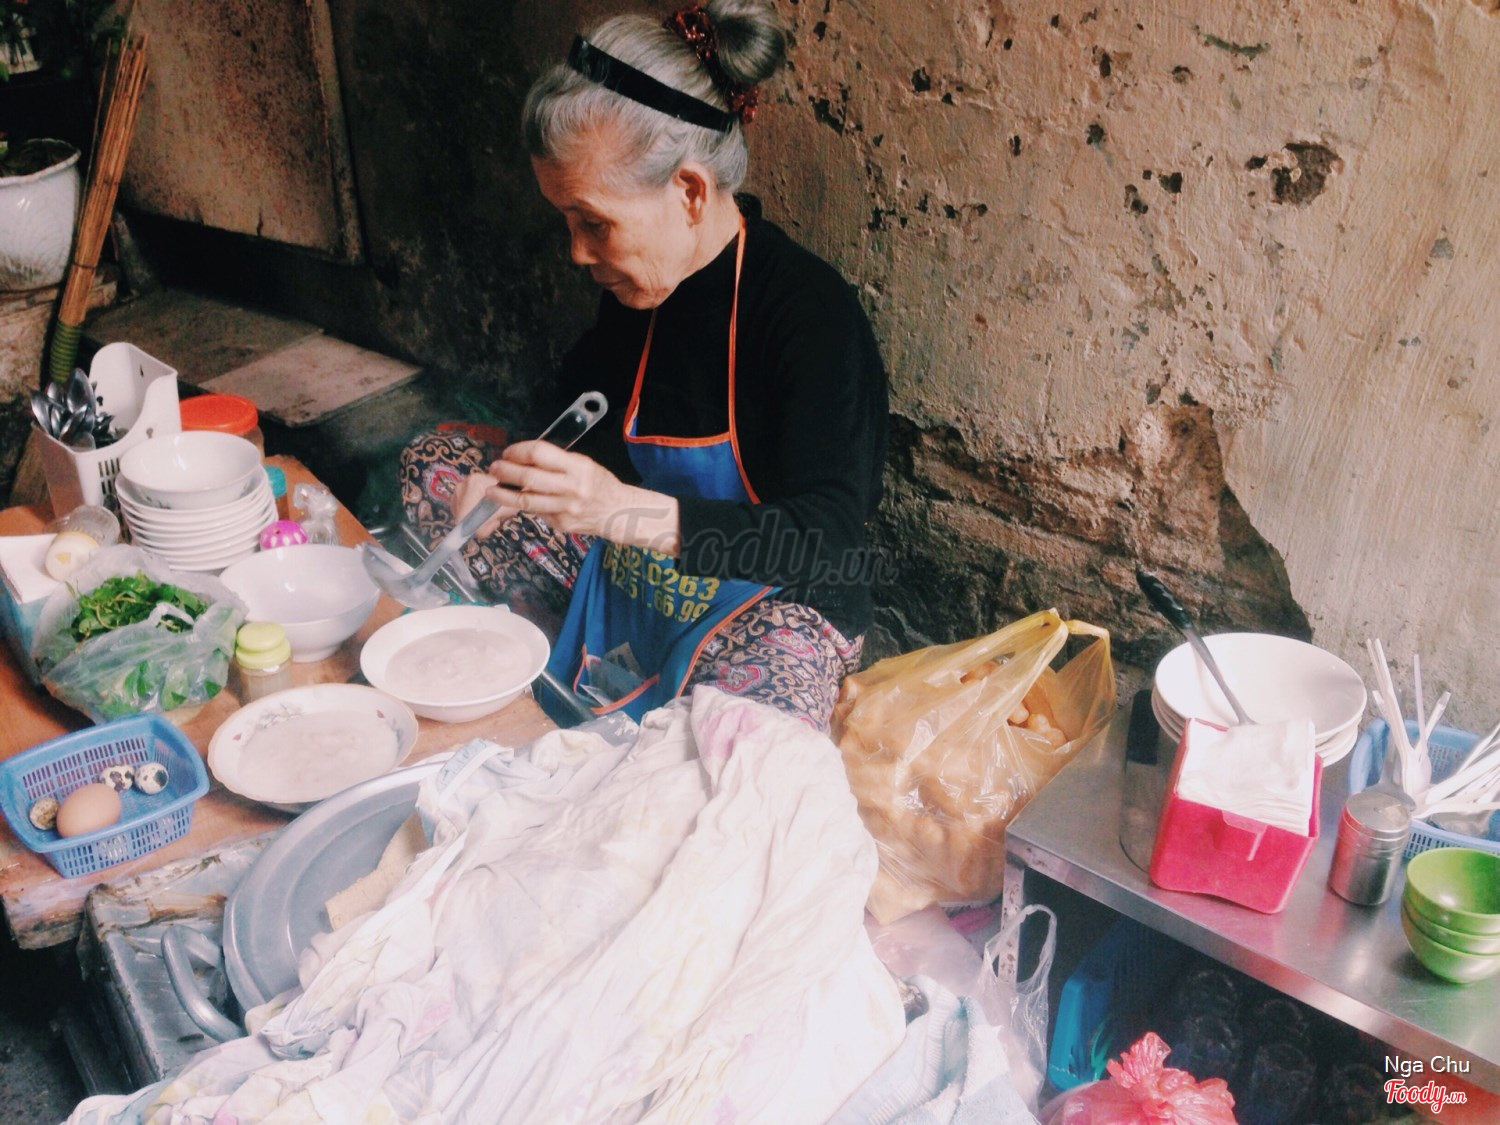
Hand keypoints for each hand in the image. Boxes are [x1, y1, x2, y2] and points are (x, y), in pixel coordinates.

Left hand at [480, 440, 680, 552]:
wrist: (618, 512)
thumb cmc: (599, 483)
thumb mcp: (583, 464)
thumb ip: (555, 462)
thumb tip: (522, 460)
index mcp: (578, 467)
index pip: (540, 454)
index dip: (518, 451)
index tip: (508, 452)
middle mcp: (572, 488)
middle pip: (529, 478)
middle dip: (506, 472)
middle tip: (494, 468)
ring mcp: (566, 508)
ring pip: (527, 501)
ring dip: (503, 494)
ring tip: (491, 490)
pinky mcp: (561, 524)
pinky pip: (537, 512)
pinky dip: (524, 505)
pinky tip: (515, 501)